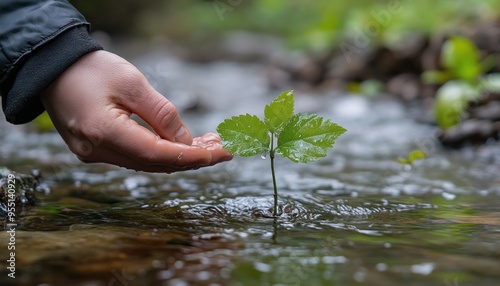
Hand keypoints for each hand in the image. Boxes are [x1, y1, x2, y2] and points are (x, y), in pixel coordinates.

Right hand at [41, 50, 231, 171]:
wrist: (54, 68)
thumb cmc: (91, 69)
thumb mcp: (132, 83)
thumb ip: (162, 114)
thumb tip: (187, 142)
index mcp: (103, 132)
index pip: (157, 155)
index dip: (191, 156)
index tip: (219, 153)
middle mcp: (96, 151)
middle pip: (154, 164)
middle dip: (192, 158)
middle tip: (223, 150)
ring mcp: (93, 154)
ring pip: (146, 164)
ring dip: (179, 157)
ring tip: (209, 145)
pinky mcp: (95, 151)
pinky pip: (135, 158)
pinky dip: (160, 154)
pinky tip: (180, 145)